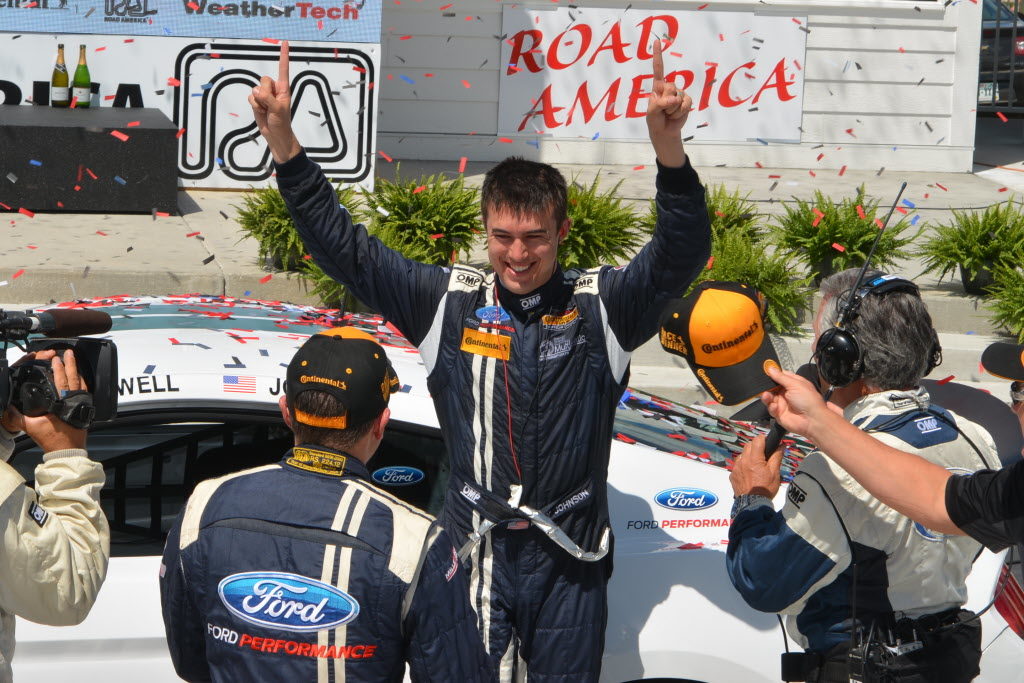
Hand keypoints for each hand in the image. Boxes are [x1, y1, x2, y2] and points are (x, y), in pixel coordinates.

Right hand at [4, 350, 86, 451]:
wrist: (67, 451)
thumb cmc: (53, 439)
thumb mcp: (31, 427)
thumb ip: (17, 417)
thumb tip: (7, 409)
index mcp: (63, 403)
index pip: (61, 380)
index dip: (59, 368)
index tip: (56, 358)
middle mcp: (74, 401)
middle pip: (74, 378)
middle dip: (71, 363)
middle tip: (69, 353)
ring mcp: (81, 404)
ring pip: (81, 383)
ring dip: (77, 371)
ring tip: (75, 361)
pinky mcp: (84, 409)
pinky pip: (85, 392)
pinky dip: (82, 383)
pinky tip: (80, 379)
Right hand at [249, 41, 300, 163]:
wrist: (275, 134)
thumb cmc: (282, 122)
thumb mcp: (277, 109)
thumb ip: (267, 98)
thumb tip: (256, 91)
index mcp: (283, 88)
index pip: (283, 68)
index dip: (283, 55)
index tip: (285, 42)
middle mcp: (274, 89)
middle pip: (263, 80)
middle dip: (265, 93)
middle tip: (270, 105)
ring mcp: (265, 95)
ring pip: (255, 89)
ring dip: (259, 102)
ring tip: (267, 110)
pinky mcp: (257, 101)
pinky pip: (250, 97)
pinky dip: (254, 106)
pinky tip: (261, 111)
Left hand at [646, 39, 691, 166]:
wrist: (665, 131)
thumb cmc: (655, 120)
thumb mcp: (652, 113)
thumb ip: (659, 104)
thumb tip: (673, 99)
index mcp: (658, 87)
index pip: (658, 69)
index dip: (658, 55)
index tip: (657, 41)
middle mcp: (669, 87)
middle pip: (670, 89)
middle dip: (666, 104)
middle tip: (663, 111)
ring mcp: (679, 93)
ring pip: (678, 99)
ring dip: (672, 111)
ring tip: (668, 114)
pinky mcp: (687, 101)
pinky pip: (686, 105)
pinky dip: (680, 112)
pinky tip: (676, 115)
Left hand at [729, 435, 782, 497]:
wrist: (752, 504)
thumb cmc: (766, 488)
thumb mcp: (775, 473)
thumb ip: (777, 457)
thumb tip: (781, 446)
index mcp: (754, 459)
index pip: (757, 440)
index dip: (764, 439)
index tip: (769, 443)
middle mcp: (742, 460)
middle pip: (748, 446)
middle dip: (757, 447)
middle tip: (765, 455)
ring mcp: (736, 468)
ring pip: (742, 455)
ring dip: (749, 456)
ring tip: (757, 465)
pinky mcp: (732, 475)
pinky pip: (737, 465)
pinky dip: (743, 465)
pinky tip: (749, 473)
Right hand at [761, 365, 841, 439]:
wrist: (812, 421)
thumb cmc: (809, 401)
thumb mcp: (795, 385)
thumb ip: (781, 377)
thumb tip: (770, 368)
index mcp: (794, 384)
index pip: (781, 376)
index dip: (773, 373)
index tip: (765, 369)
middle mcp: (787, 393)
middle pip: (773, 387)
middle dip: (767, 386)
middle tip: (762, 385)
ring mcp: (783, 403)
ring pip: (769, 398)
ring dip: (767, 396)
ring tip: (766, 396)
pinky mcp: (779, 414)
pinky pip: (771, 409)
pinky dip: (771, 407)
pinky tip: (774, 406)